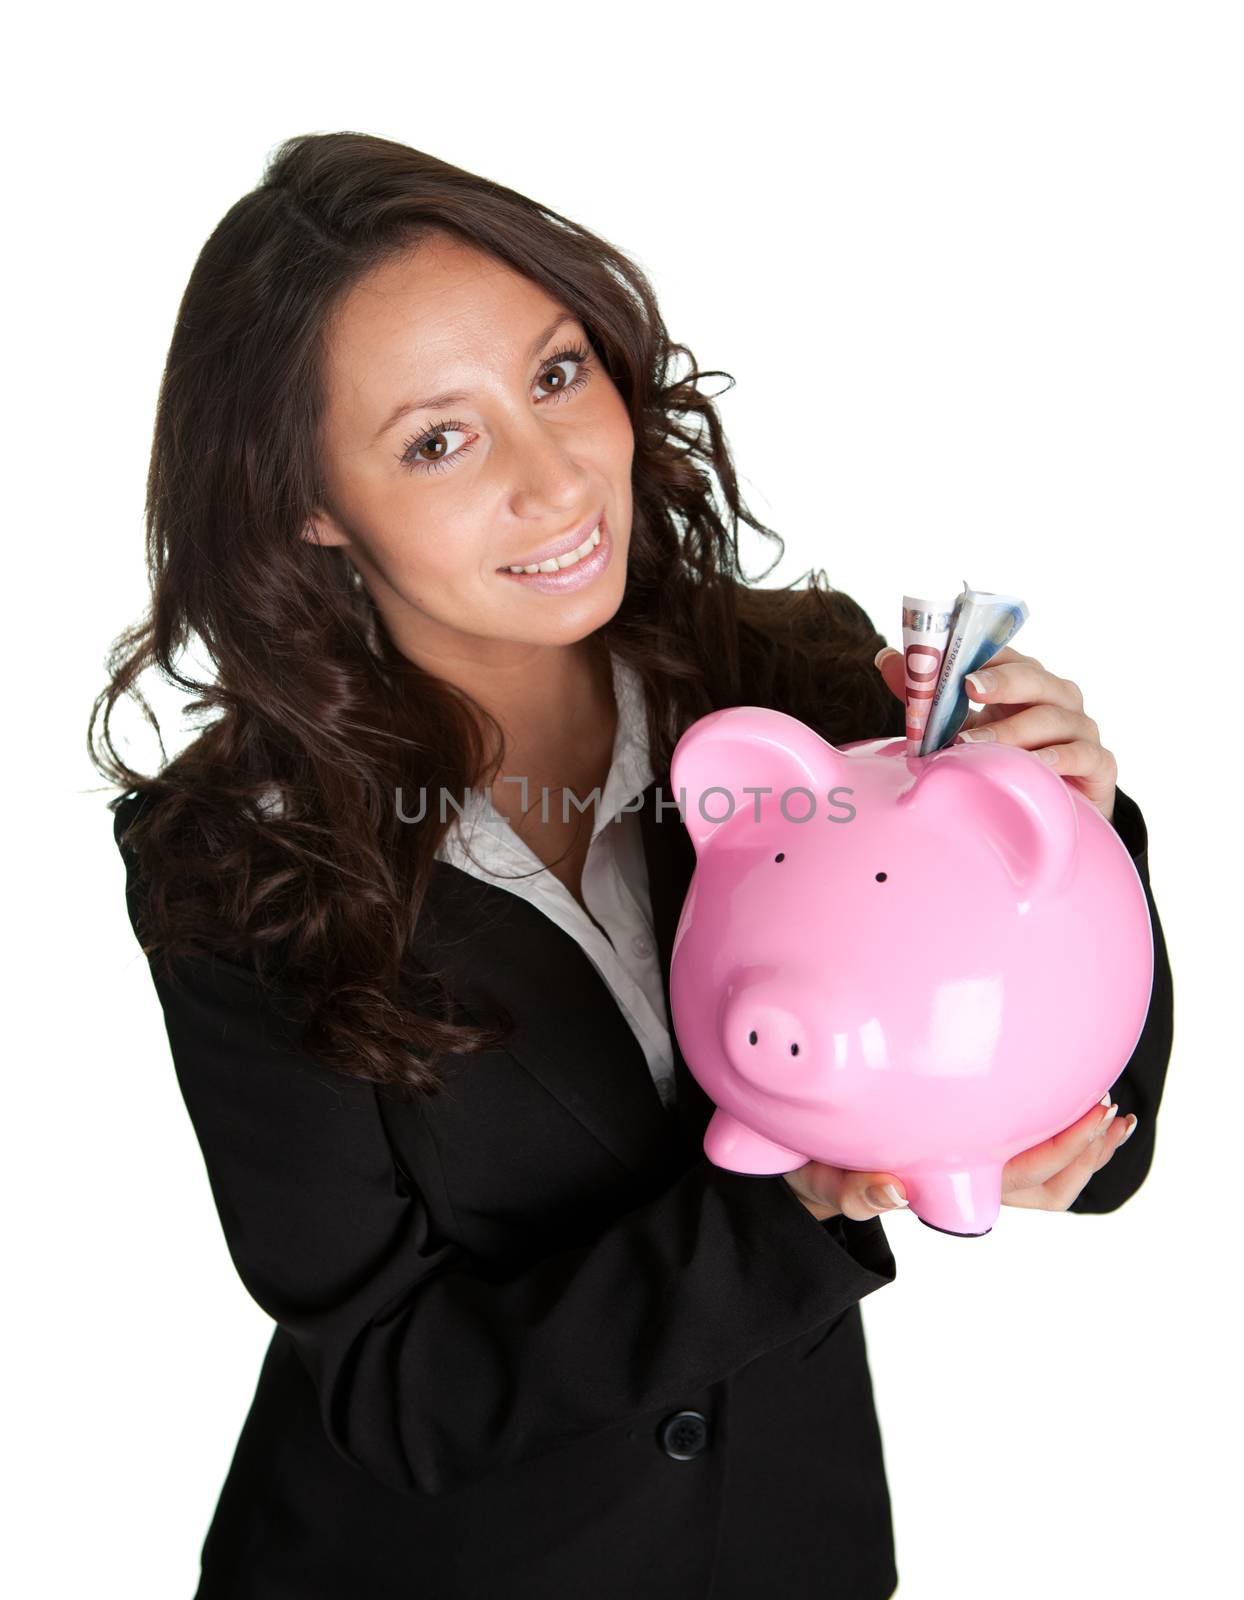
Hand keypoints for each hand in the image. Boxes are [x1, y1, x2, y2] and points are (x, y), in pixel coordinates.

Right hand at [783, 1096, 1139, 1220]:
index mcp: (945, 1190)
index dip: (1064, 1150)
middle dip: (1087, 1152)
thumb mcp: (824, 1180)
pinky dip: (1058, 1135)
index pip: (1021, 1178)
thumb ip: (855, 1191)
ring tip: (1111, 1113)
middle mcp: (966, 1186)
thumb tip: (895, 1190)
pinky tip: (1071, 1102)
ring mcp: (969, 1172)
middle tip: (1111, 1109)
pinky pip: (1025, 1154)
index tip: (1092, 1113)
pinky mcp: (965, 1153)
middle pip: (1049, 1187)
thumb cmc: (818, 1169)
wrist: (803, 1166)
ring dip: (1083, 1150)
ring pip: (1046, 1180)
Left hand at [875, 644, 1117, 825]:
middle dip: (1001, 680)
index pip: (1008, 656)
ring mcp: (1082, 730)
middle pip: (1035, 678)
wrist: (1055, 815)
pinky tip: (1033, 765)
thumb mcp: (961, 729)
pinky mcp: (1099, 765)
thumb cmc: (1004, 764)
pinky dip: (1057, 758)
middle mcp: (1058, 699)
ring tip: (975, 743)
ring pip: (1054, 717)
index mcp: (1026, 683)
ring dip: (1013, 728)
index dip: (982, 653)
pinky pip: (1084, 755)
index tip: (953, 659)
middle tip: (969, 687)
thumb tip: (884, 657)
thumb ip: (926, 697)